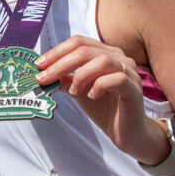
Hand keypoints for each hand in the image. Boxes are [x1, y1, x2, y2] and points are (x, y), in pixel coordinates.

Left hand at [35, 35, 163, 162]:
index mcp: (106, 53)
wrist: (127, 133)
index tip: (39, 65)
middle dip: (61, 63)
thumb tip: (42, 73)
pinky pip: (117, 79)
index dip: (57, 52)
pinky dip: (99, 86)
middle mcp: (119, 58)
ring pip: (103, 61)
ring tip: (74, 92)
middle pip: (86, 50)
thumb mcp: (79, 91)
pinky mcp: (135, 89)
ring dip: (81, 75)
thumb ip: (64, 79)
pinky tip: (91, 97)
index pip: (79, 43)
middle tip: (45, 78)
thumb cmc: (104, 108)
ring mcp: (130, 73)